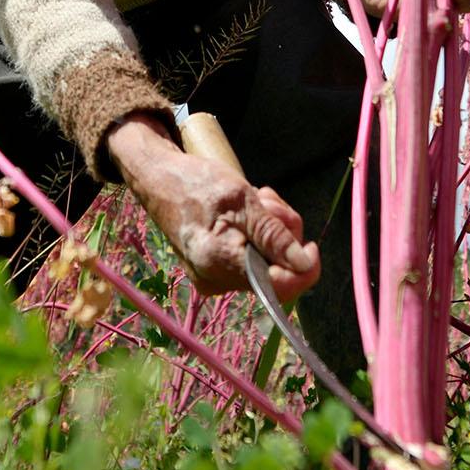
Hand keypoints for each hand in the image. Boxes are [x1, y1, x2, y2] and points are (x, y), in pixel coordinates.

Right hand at [106, 116, 319, 302]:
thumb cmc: (196, 183)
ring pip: (266, 262)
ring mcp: (215, 278)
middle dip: (283, 235)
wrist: (158, 180)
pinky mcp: (215, 270)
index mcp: (221, 263)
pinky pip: (252, 259)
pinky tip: (245, 211)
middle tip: (267, 202)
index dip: (304, 269)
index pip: (280, 288)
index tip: (311, 245)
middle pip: (276, 272)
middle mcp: (217, 280)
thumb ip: (273, 233)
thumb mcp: (242, 199)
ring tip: (253, 200)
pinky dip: (257, 235)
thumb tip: (303, 264)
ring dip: (271, 229)